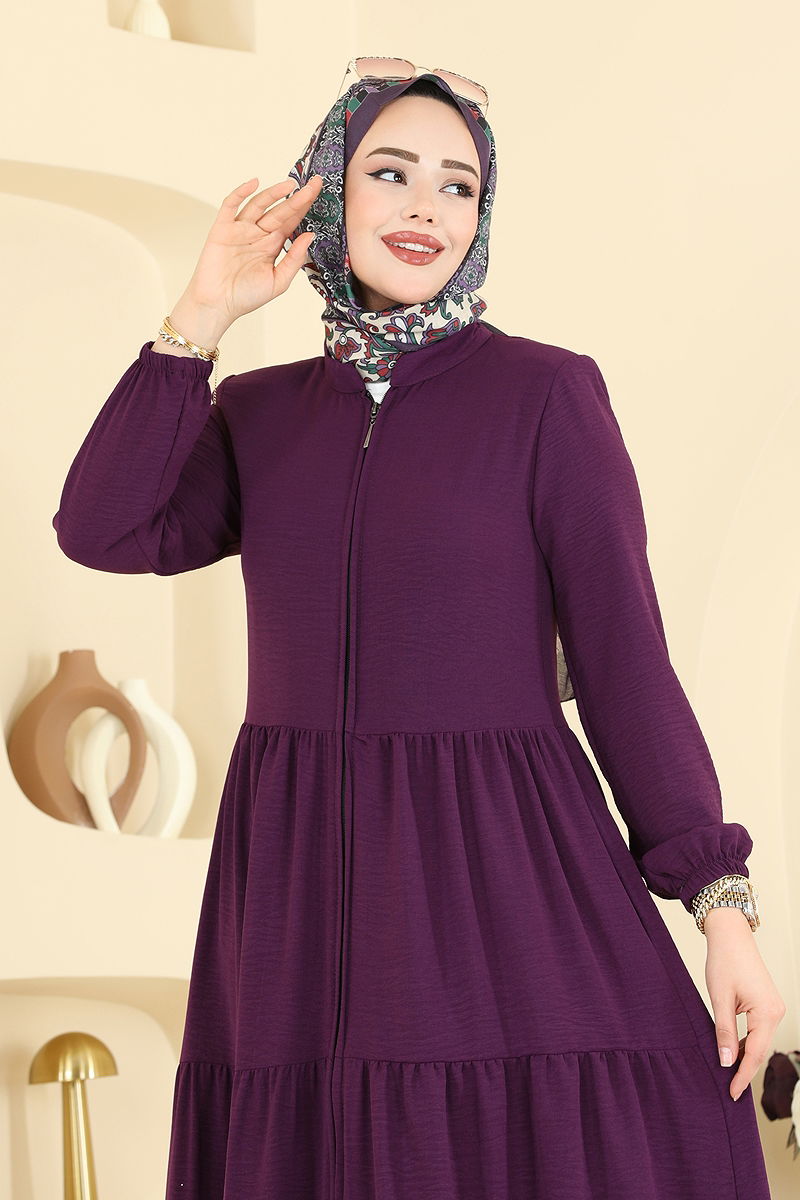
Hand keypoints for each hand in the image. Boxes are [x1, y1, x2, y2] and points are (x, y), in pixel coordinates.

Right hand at [180, 174, 323, 329]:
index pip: (291, 221)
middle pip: (280, 210)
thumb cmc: (246, 297)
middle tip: (314, 183)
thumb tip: (310, 236)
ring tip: (290, 185)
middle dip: (297, 197)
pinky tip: (255, 183)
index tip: (318, 192)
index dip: (305, 206)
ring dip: (274, 193)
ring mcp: (240, 229)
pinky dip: (241, 192)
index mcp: (272, 245)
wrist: (217, 305)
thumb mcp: (278, 281)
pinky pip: (231, 205)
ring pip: (259, 204)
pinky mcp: (222, 228)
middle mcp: (258, 234)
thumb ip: (294, 259)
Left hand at [703, 908, 785, 1101]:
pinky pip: (759, 1030)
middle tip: (729, 1090)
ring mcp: (774, 1007)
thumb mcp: (720, 999)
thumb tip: (726, 1062)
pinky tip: (734, 1051)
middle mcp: (776, 1012)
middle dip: (745, 1070)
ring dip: (746, 1056)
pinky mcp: (767, 1003)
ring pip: (760, 1041)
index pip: (754, 1054)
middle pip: (760, 1050)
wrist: (731, 935)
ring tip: (729, 1074)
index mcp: (767, 1013)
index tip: (732, 1093)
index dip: (742, 1076)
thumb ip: (723, 1032)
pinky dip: (747, 1042)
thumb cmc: (724, 961)